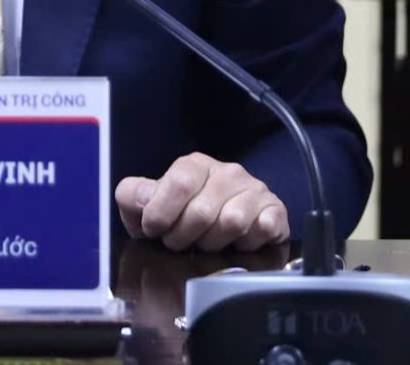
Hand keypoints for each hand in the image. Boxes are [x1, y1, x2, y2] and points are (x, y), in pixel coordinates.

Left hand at [114, 152, 289, 252]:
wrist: (226, 235)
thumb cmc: (182, 219)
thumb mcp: (147, 208)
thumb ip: (133, 197)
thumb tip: (141, 198)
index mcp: (195, 166)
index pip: (179, 183)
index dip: (161, 213)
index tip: (154, 230)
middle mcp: (228, 172)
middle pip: (202, 211)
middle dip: (184, 237)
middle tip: (180, 242)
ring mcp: (254, 190)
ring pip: (231, 222)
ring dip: (213, 244)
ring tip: (207, 244)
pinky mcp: (275, 212)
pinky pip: (263, 228)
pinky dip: (248, 243)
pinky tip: (238, 244)